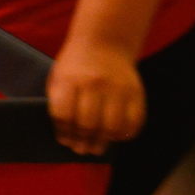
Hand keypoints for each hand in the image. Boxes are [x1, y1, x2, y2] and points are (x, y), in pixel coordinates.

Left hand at [46, 39, 145, 156]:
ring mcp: (118, 88)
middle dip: (83, 141)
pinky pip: (134, 122)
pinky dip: (125, 134)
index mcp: (69, 80)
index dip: (63, 131)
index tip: (64, 140)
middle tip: (81, 150)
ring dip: (104, 142)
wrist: (104, 44)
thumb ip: (59, 104)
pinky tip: (116, 137)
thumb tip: (67, 137)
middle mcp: (94, 84)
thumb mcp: (58, 78)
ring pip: (112, 126)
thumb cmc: (75, 66)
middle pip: (88, 123)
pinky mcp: (136, 93)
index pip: (63, 114)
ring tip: (97, 147)